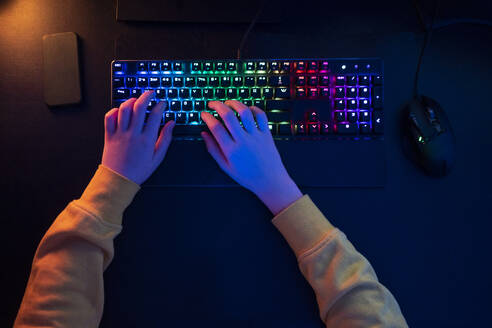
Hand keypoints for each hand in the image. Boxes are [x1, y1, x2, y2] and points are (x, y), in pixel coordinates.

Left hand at [102, 91, 174, 184]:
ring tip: (136, 100)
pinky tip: (120, 111)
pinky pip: (109, 117)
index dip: (160, 106)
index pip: (155, 116)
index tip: (162, 103)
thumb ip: (166, 138)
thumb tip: (171, 124)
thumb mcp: (158, 157)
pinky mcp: (109, 135)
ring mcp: (120, 134)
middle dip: (146, 96)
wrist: (119, 180)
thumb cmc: (138, 170)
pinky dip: (114, 110)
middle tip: (150, 93)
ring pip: (123, 109)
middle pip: (139, 107)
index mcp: (146, 140)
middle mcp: (133, 134)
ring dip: (131, 101)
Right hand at [201, 100, 301, 214]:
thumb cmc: (247, 176)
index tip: (204, 114)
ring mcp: (256, 136)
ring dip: (234, 103)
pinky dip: (253, 109)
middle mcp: (243, 141)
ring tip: (228, 103)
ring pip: (244, 112)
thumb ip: (213, 149)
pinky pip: (260, 115)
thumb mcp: (226, 166)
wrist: (270, 181)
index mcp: (231, 150)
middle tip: (212, 104)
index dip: (207, 117)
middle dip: (217, 105)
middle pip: (228, 116)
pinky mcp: (267, 134)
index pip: (216, 128)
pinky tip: (246, 109)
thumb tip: (204, 134)